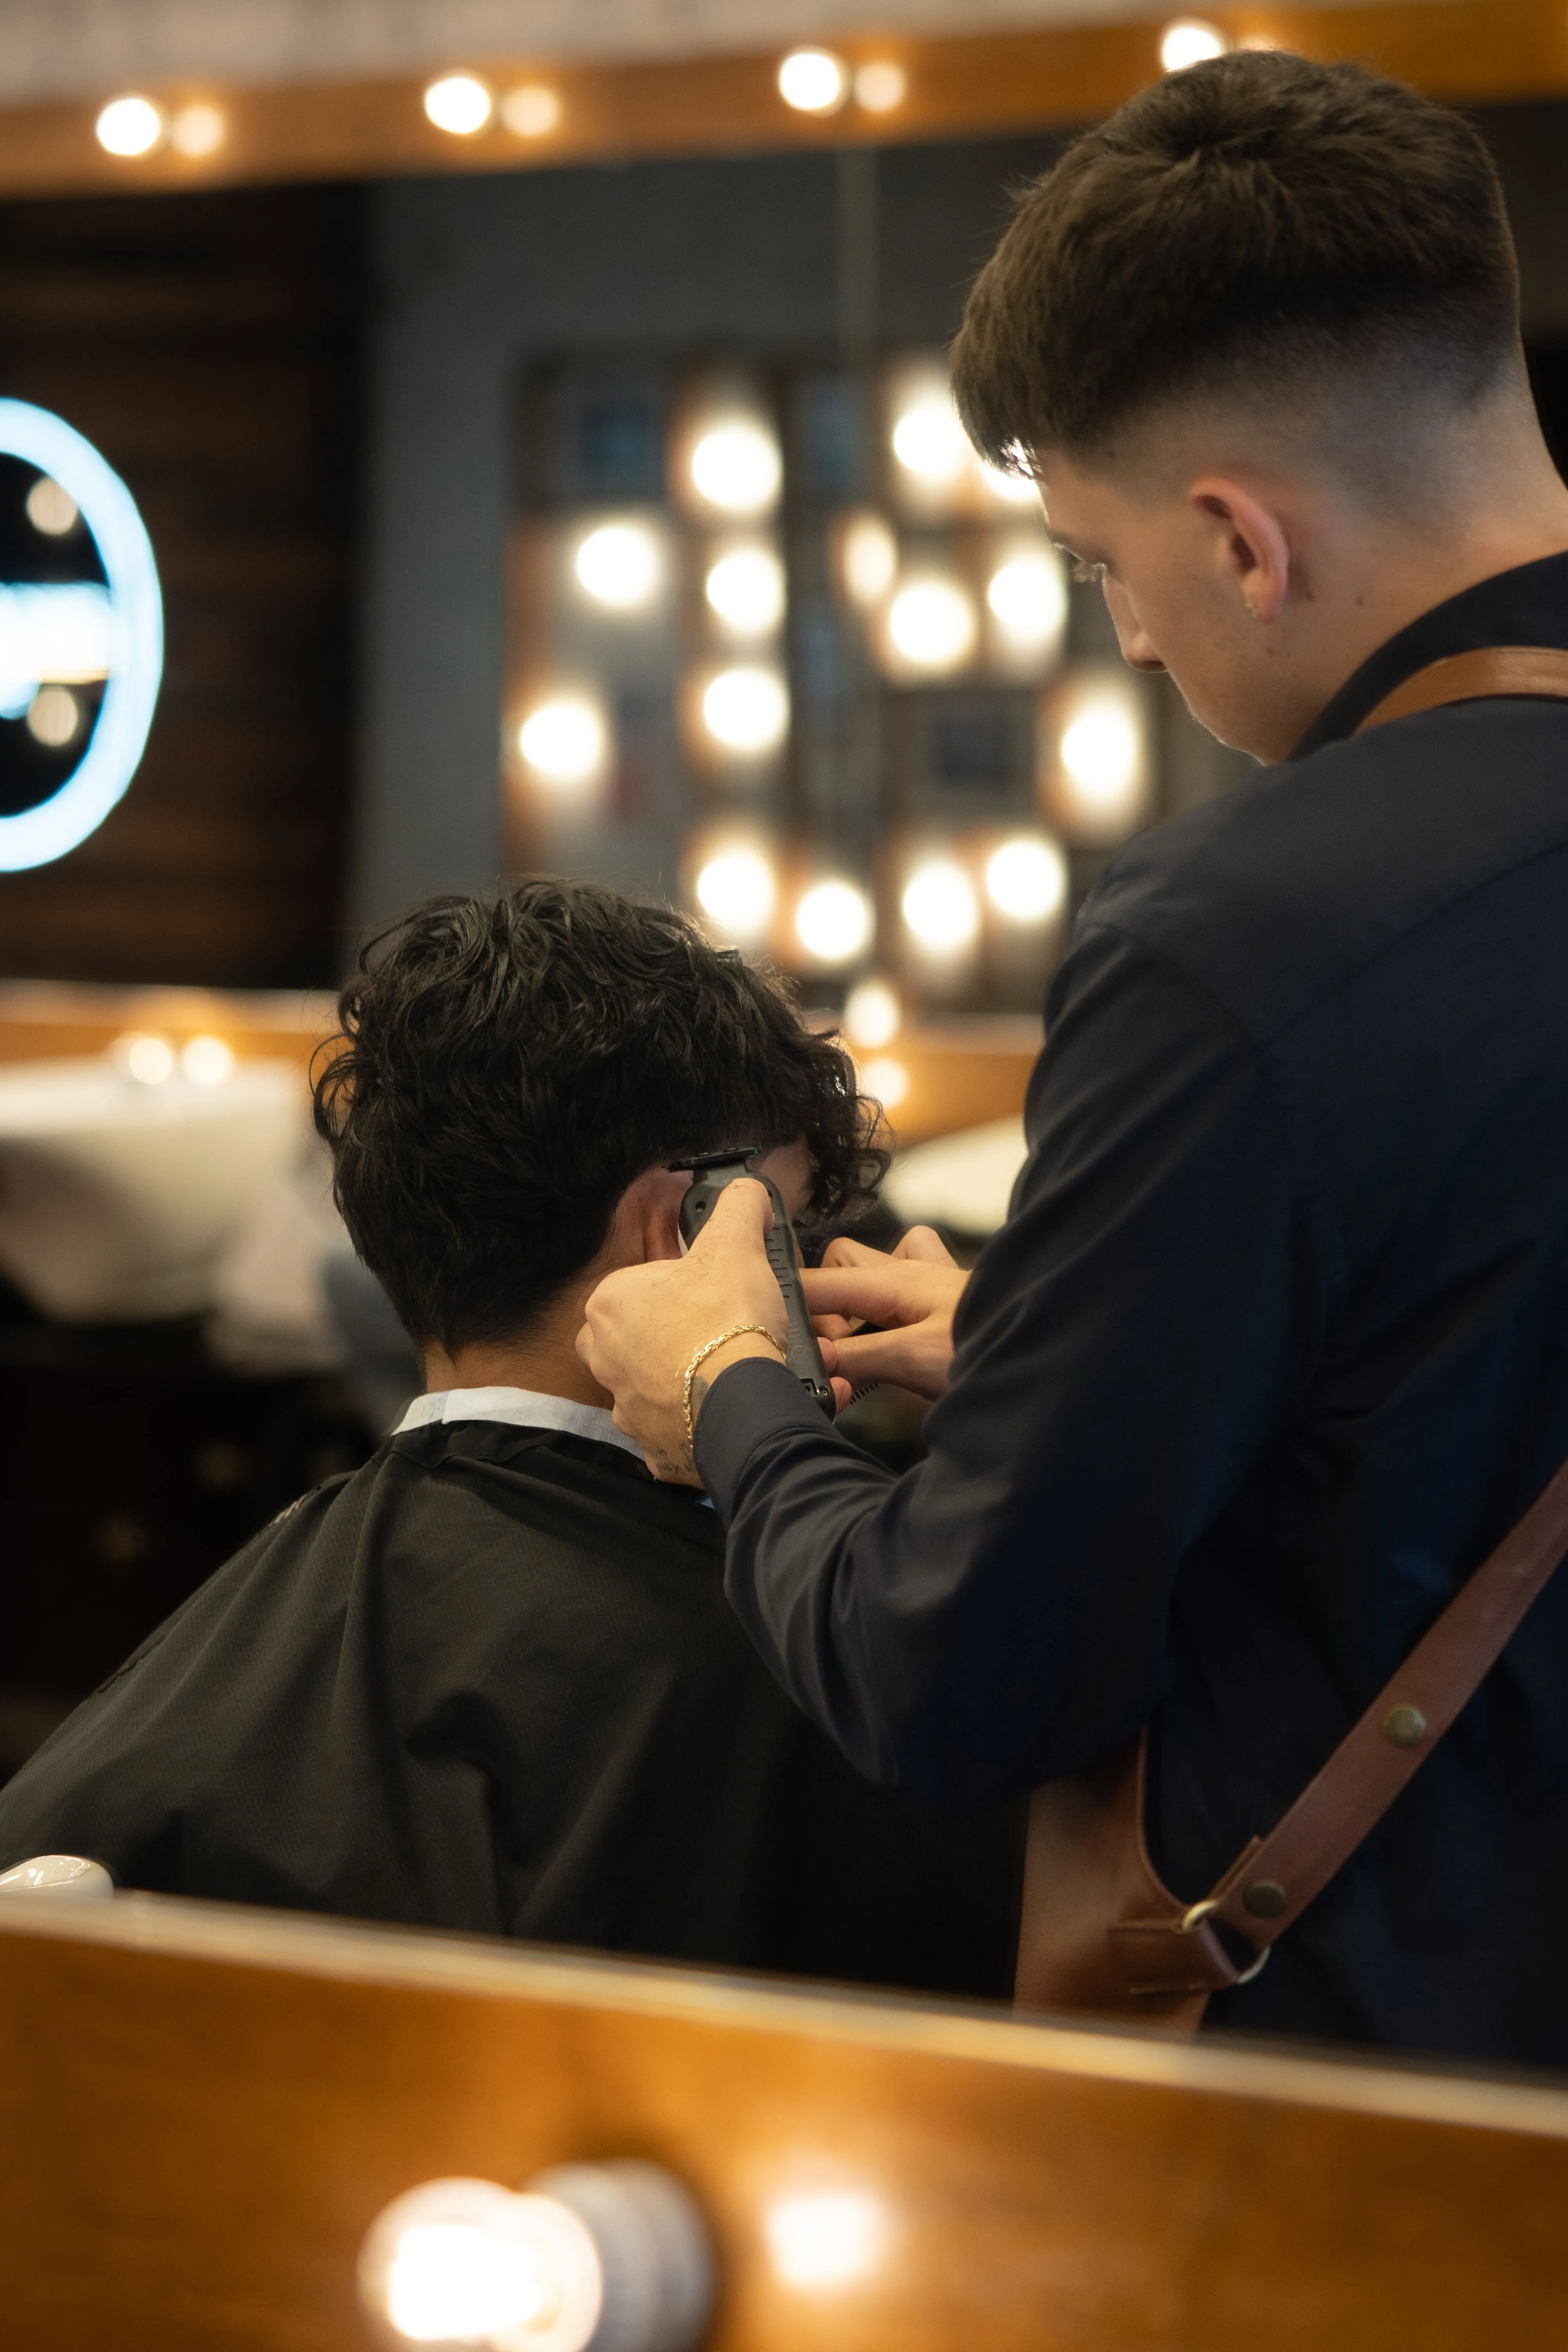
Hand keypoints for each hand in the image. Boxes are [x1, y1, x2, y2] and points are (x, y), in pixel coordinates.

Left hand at [577, 1179, 786, 1482]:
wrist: (742, 1406)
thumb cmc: (727, 1323)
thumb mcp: (737, 1245)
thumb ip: (738, 1208)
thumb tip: (746, 1191)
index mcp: (609, 1304)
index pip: (641, 1284)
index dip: (684, 1286)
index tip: (716, 1294)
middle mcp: (604, 1358)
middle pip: (642, 1336)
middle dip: (680, 1335)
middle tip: (723, 1333)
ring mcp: (626, 1407)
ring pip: (657, 1384)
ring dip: (690, 1379)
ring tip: (734, 1372)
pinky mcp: (653, 1448)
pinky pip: (675, 1429)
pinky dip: (701, 1421)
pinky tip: (730, 1408)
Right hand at [802, 1224, 967, 1403]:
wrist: (1046, 1351)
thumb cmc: (981, 1348)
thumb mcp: (911, 1359)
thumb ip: (856, 1356)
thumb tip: (813, 1357)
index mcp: (889, 1281)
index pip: (816, 1282)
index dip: (790, 1310)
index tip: (785, 1345)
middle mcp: (904, 1269)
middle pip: (837, 1266)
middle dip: (822, 1304)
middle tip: (834, 1352)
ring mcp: (929, 1277)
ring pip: (870, 1267)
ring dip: (853, 1299)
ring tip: (858, 1345)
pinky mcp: (948, 1295)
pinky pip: (908, 1273)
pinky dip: (891, 1294)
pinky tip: (897, 1322)